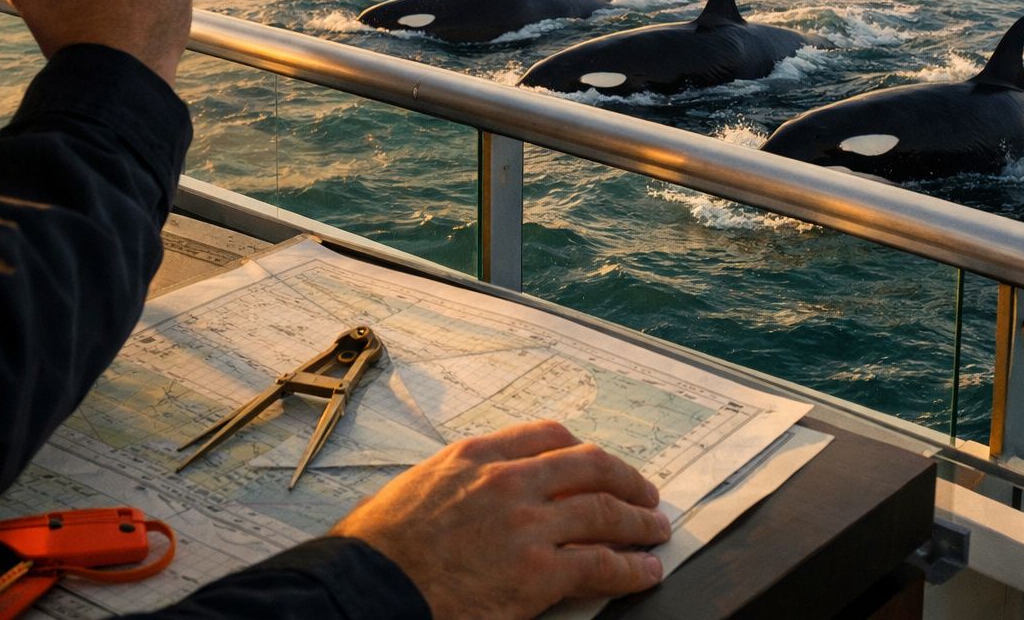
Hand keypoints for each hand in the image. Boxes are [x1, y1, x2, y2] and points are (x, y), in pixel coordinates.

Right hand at [329, 420, 669, 619]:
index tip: (595, 459)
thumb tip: (471, 494)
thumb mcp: (416, 488)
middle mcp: (508, 481)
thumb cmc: (378, 548)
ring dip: (639, 521)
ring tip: (656, 530)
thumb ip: (456, 482)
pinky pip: (601, 565)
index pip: (547, 435)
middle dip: (625, 478)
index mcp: (476, 456)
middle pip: (589, 466)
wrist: (368, 589)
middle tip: (644, 491)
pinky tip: (645, 571)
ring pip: (605, 512)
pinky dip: (632, 568)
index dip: (581, 448)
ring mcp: (527, 526)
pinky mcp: (537, 574)